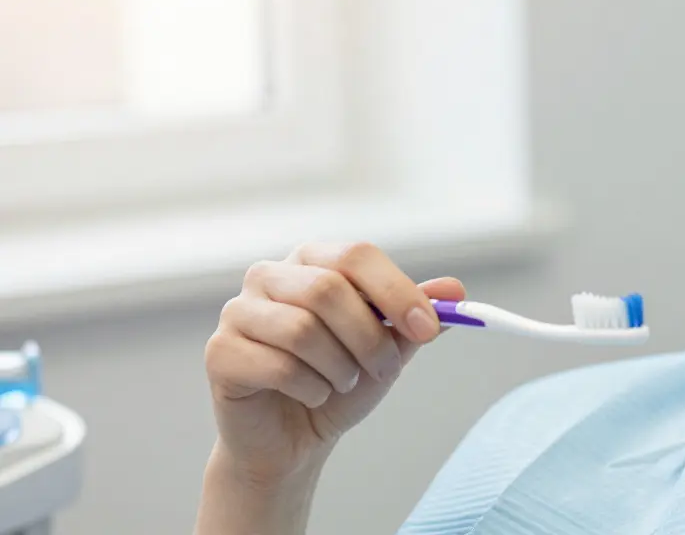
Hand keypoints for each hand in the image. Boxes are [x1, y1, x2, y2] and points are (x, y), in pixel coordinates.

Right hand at [203, 242, 464, 485]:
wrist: (295, 437)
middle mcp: (270, 275)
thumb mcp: (388, 346)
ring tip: (343, 382)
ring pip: (302, 329)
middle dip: (369, 338)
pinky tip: (311, 395)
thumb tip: (456, 290)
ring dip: (340, 368)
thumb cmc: (339, 380)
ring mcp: (238, 311)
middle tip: (384, 369)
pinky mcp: (220, 352)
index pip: (357, 255)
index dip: (397, 290)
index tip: (428, 329)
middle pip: (328, 290)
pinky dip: (310, 389)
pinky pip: (277, 366)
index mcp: (313, 260)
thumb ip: (416, 315)